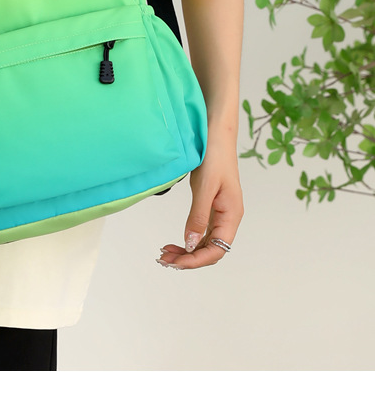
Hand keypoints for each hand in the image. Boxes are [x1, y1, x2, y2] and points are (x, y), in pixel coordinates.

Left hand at [156, 139, 242, 269]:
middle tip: (163, 259)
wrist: (216, 134)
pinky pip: (202, 231)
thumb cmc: (214, 156)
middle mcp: (228, 218)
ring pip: (205, 242)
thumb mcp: (204, 187)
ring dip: (187, 251)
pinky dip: (188, 239)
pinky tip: (175, 241)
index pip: (217, 250)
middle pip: (211, 250)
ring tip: (165, 253)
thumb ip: (198, 217)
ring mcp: (220, 212)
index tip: (175, 263)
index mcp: (232, 215)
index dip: (196, 261)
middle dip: (188, 259)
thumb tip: (190, 245)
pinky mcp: (211, 205)